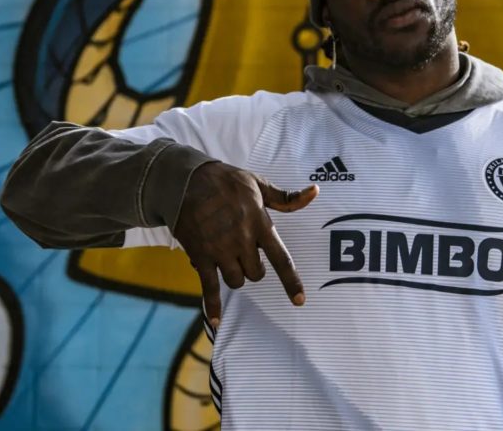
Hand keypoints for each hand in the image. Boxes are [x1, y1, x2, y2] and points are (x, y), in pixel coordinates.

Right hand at [174, 162, 317, 326]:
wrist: (187, 181)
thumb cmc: (226, 181)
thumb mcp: (258, 184)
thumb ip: (286, 197)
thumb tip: (315, 192)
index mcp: (259, 223)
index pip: (281, 258)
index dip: (291, 281)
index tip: (300, 300)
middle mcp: (242, 240)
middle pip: (257, 273)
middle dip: (254, 268)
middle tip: (245, 253)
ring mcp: (221, 250)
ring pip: (237, 281)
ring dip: (235, 275)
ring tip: (228, 259)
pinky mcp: (201, 256)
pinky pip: (209, 287)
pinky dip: (212, 306)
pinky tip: (216, 321)